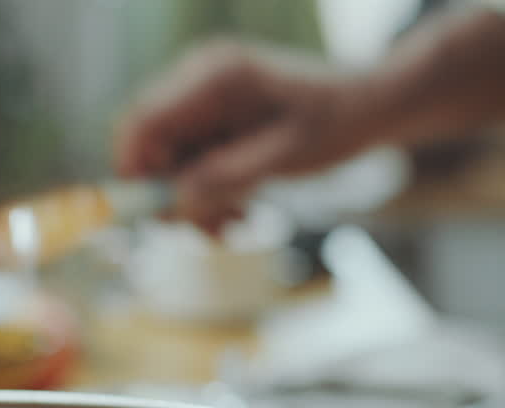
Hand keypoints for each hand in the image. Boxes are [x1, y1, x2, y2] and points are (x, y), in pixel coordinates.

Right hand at [115, 41, 369, 230]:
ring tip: (238, 224)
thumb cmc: (336, 124)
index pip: (143, 121)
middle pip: (150, 145)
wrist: (370, 105)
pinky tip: (242, 209)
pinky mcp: (215, 117)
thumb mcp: (285, 157)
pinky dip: (210, 190)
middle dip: (173, 195)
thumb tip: (176, 203)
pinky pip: (192, 160)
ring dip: (196, 200)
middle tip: (210, 233)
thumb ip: (228, 177)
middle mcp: (201, 79)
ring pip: (170, 160)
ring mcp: (206, 98)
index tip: (152, 217)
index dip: (134, 171)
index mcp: (216, 77)